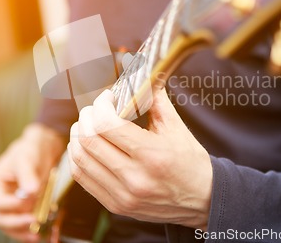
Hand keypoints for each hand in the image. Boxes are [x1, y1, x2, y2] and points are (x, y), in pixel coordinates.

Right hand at [0, 123, 65, 241]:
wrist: (43, 148)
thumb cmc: (30, 149)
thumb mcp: (27, 159)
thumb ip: (27, 175)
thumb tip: (30, 192)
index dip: (13, 206)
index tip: (29, 203)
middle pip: (2, 218)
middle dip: (17, 223)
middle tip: (34, 222)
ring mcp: (10, 204)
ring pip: (11, 226)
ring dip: (23, 232)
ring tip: (37, 235)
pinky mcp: (23, 209)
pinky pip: (23, 224)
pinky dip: (30, 230)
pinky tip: (41, 234)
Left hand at [68, 89, 212, 229]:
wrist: (202, 200)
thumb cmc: (191, 162)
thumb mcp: (177, 128)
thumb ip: (156, 100)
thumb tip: (141, 76)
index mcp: (152, 155)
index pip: (107, 124)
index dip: (100, 105)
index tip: (107, 98)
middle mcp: (135, 177)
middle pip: (89, 140)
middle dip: (86, 117)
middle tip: (95, 109)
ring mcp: (123, 195)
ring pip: (80, 159)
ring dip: (78, 136)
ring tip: (87, 125)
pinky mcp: (115, 205)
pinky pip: (82, 178)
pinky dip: (78, 157)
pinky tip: (87, 146)